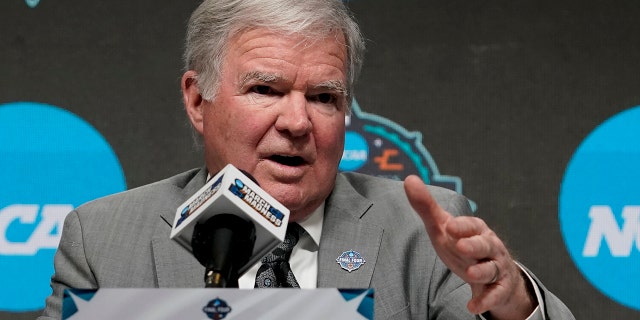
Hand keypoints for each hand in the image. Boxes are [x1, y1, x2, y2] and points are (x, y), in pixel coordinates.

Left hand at [403, 175, 535, 318]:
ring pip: (491, 269)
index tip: (450, 226)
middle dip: (475, 246)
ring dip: (481, 272)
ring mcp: (495, 267)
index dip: (462, 226)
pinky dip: (485, 301)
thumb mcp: (444, 227)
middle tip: (462, 247)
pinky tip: (472, 307)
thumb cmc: (464, 244)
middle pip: (485, 245)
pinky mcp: (499, 287)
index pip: (471, 225)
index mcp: (476, 229)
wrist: (494, 273)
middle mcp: (489, 247)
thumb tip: (409, 180)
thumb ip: (426, 206)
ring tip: (469, 275)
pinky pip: (494, 294)